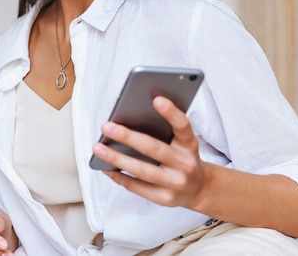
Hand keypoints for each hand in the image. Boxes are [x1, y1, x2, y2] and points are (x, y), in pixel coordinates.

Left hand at [91, 96, 210, 209]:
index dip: (171, 112)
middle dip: (127, 137)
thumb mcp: (182, 142)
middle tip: (106, 126)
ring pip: (141, 170)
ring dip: (116, 159)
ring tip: (98, 148)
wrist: (199, 189)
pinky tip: (106, 168)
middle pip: (154, 149)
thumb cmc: (182, 157)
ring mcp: (176, 183)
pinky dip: (119, 177)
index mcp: (190, 144)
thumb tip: (129, 120)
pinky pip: (137, 187)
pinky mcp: (164, 199)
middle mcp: (185, 164)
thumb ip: (165, 131)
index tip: (156, 99)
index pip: (183, 125)